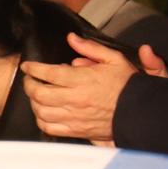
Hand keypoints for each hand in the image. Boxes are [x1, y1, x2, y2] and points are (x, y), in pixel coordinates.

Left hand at [21, 33, 162, 143]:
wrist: (140, 111)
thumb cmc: (127, 85)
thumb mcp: (114, 60)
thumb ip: (91, 49)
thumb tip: (72, 38)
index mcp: (83, 80)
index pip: (49, 73)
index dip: (33, 68)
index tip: (27, 65)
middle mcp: (75, 99)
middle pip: (39, 93)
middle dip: (29, 85)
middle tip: (30, 79)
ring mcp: (73, 117)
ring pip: (40, 111)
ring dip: (33, 102)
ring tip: (36, 95)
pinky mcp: (76, 130)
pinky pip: (49, 127)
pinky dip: (41, 120)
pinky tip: (43, 112)